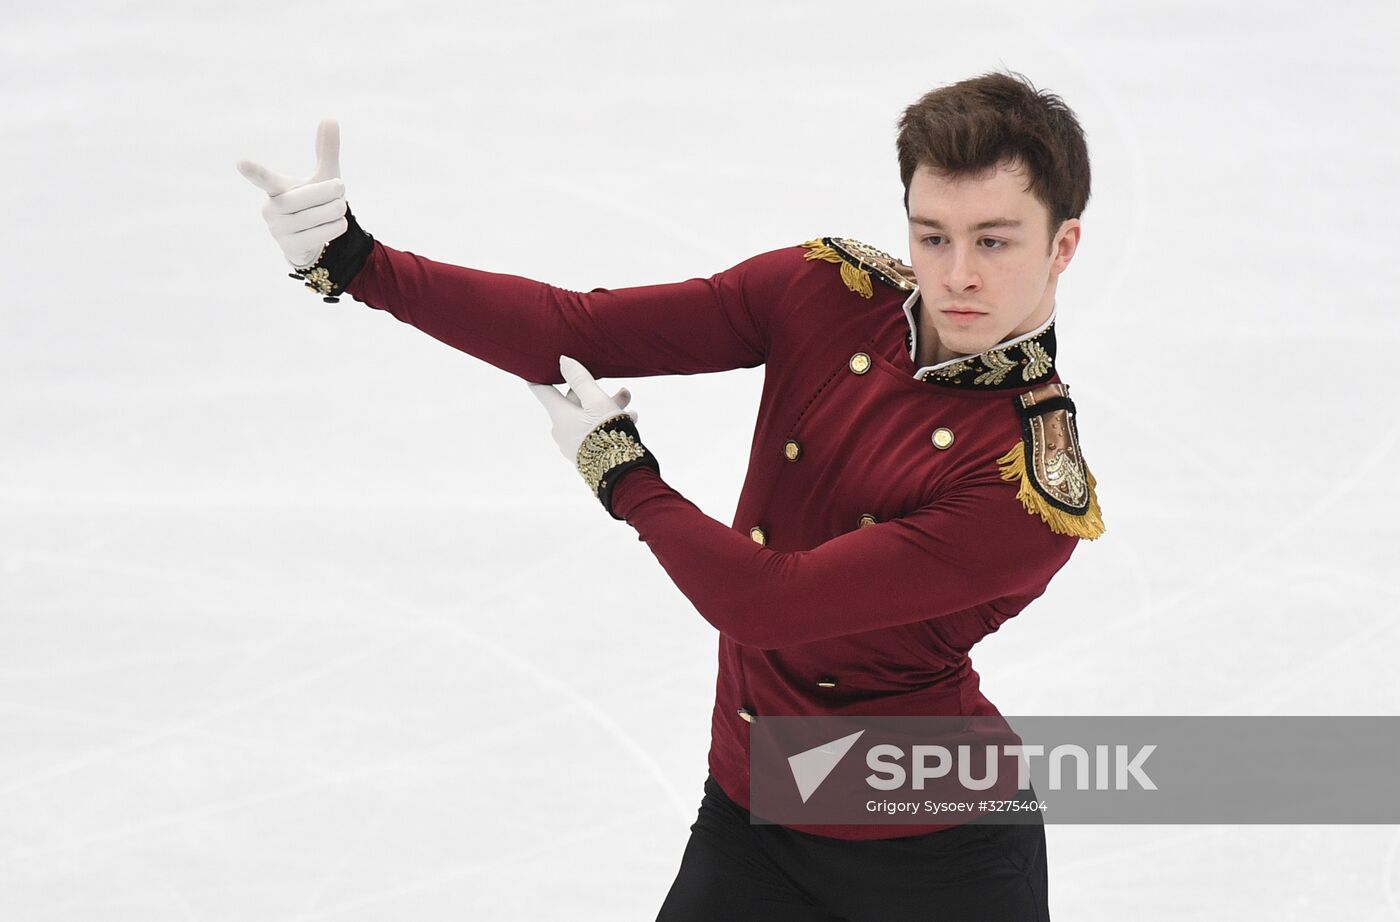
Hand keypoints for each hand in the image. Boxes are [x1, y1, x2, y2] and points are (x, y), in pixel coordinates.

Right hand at [236, 118, 347, 267]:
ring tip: (338, 209)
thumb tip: (330, 118)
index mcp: (276, 188)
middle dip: (330, 192)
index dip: (255, 171)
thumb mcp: (324, 176)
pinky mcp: (290, 247)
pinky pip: (322, 234)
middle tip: (341, 188)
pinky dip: (336, 227)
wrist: (313, 239)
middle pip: (305, 197)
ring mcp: (278, 230)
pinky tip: (336, 224)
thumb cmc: (316, 202)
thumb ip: (326, 151)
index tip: (241, 163)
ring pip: (318, 215)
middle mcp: (272, 208)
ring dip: (336, 210)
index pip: (265, 179)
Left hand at [528, 355, 636, 460]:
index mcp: (559, 415)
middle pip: (573, 403)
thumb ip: (580, 379)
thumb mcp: (597, 401)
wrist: (619, 474)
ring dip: (607, 407)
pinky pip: (592, 432)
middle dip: (594, 392)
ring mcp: (572, 444)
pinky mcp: (584, 455)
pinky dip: (607, 423)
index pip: (542, 391)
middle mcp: (561, 430)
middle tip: (617, 388)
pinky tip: (629, 420)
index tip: (534, 366)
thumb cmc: (606, 433)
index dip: (539, 376)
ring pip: (587, 417)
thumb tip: (562, 360)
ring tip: (628, 402)